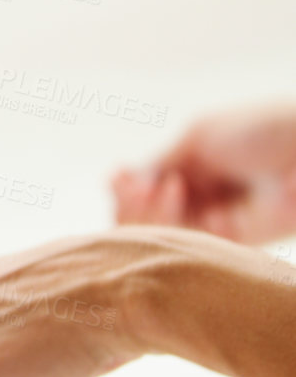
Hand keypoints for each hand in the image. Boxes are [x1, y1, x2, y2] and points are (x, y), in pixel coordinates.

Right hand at [112, 101, 295, 243]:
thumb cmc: (261, 131)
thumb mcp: (197, 138)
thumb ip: (157, 164)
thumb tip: (116, 182)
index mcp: (190, 172)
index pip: (139, 193)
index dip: (123, 190)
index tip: (120, 176)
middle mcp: (198, 200)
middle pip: (140, 219)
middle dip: (130, 205)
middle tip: (141, 187)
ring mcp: (212, 223)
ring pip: (156, 236)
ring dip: (148, 214)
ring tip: (167, 188)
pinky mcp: (230, 244)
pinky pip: (185, 246)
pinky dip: (171, 225)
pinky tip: (177, 197)